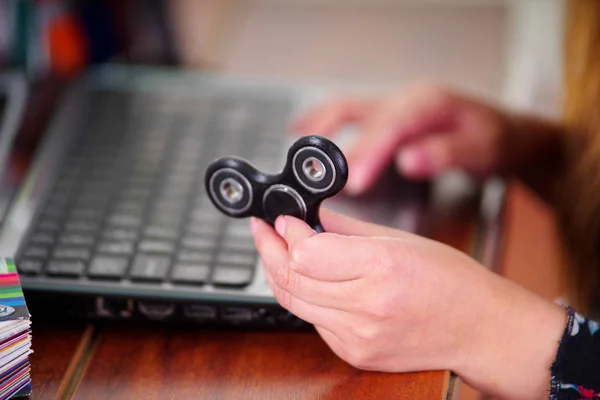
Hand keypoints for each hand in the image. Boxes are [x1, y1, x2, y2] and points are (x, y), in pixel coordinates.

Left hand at [250, 210, 566, 399]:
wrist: (479, 329)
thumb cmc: (452, 281)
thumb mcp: (401, 239)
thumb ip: (346, 229)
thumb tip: (310, 216)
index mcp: (381, 267)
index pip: (306, 252)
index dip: (285, 232)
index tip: (281, 219)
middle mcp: (367, 306)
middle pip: (291, 279)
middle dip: (270, 250)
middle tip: (264, 232)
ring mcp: (359, 336)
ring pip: (294, 303)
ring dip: (280, 275)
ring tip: (276, 252)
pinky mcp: (355, 354)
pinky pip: (313, 322)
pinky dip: (304, 299)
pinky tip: (308, 282)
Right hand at [293, 82, 563, 197]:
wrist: (506, 131)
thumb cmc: (496, 140)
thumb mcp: (483, 149)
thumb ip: (446, 153)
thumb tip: (409, 160)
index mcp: (428, 104)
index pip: (390, 128)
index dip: (369, 153)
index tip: (355, 182)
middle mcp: (405, 100)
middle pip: (358, 112)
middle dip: (333, 143)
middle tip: (315, 177)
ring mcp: (394, 105)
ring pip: (346, 108)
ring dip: (319, 125)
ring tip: (296, 147)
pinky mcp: (388, 115)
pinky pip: (348, 114)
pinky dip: (323, 121)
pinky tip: (304, 129)